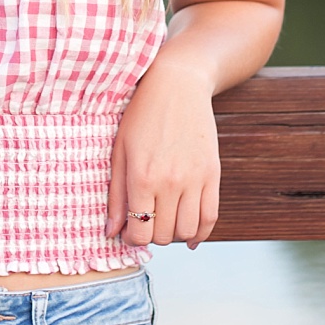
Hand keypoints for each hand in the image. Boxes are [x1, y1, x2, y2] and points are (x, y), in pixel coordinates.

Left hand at [109, 60, 220, 248]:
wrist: (178, 85)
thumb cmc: (142, 115)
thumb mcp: (120, 151)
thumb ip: (116, 194)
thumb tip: (112, 231)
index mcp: (142, 177)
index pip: (140, 232)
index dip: (132, 239)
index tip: (129, 230)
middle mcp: (170, 182)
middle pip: (164, 236)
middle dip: (152, 236)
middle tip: (146, 222)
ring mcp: (195, 179)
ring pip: (188, 231)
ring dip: (175, 235)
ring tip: (165, 222)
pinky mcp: (213, 174)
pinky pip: (211, 217)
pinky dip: (201, 233)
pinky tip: (191, 236)